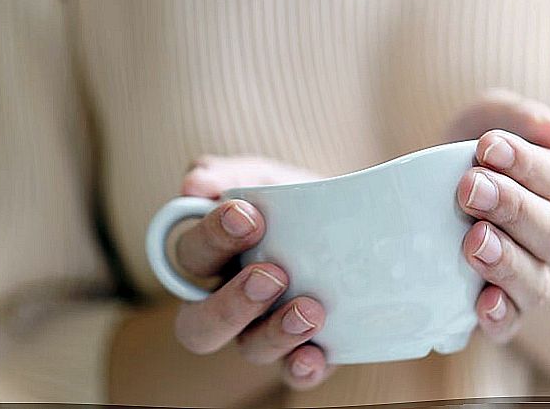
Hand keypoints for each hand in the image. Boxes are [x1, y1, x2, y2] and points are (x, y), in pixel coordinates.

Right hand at [172, 155, 334, 389]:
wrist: (359, 219)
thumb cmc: (296, 199)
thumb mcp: (266, 177)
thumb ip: (230, 174)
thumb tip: (194, 186)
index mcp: (213, 257)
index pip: (190, 255)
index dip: (211, 238)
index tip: (248, 215)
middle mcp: (228, 301)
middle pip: (200, 325)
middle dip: (231, 304)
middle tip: (272, 275)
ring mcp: (264, 331)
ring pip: (250, 349)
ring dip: (275, 333)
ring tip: (310, 310)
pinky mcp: (304, 349)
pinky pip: (294, 373)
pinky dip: (302, 369)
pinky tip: (315, 356)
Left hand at [449, 89, 549, 342]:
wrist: (436, 202)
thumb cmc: (468, 157)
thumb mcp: (485, 120)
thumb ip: (515, 116)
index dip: (525, 162)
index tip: (486, 146)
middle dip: (512, 207)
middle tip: (470, 188)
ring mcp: (530, 273)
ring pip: (537, 280)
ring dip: (507, 261)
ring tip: (474, 241)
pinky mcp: (501, 308)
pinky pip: (511, 322)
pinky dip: (501, 316)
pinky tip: (482, 303)